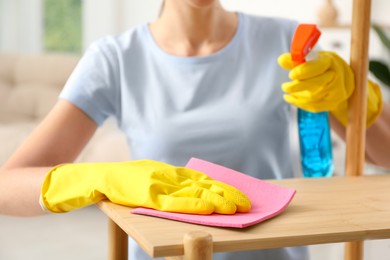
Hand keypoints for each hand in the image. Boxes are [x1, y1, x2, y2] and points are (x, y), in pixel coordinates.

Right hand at [40, 160, 250, 213]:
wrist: (94, 178)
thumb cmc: (123, 180)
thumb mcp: (152, 177)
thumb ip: (171, 183)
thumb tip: (194, 188)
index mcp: (169, 171)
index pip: (202, 179)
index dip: (221, 187)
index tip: (238, 194)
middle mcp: (167, 175)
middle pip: (202, 185)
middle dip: (225, 194)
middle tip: (244, 203)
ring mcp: (157, 183)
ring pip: (192, 192)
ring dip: (214, 200)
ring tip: (233, 208)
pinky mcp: (145, 194)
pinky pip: (172, 201)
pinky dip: (191, 204)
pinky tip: (206, 209)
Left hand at [278, 51, 382, 126]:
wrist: (340, 79)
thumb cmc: (322, 66)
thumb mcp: (311, 58)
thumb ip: (296, 60)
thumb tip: (281, 60)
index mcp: (330, 62)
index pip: (318, 67)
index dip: (304, 71)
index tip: (291, 74)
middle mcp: (336, 77)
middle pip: (317, 84)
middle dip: (298, 86)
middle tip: (284, 86)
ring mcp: (335, 92)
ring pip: (314, 97)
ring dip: (296, 95)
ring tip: (286, 90)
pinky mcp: (331, 104)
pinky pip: (313, 106)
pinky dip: (299, 103)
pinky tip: (290, 98)